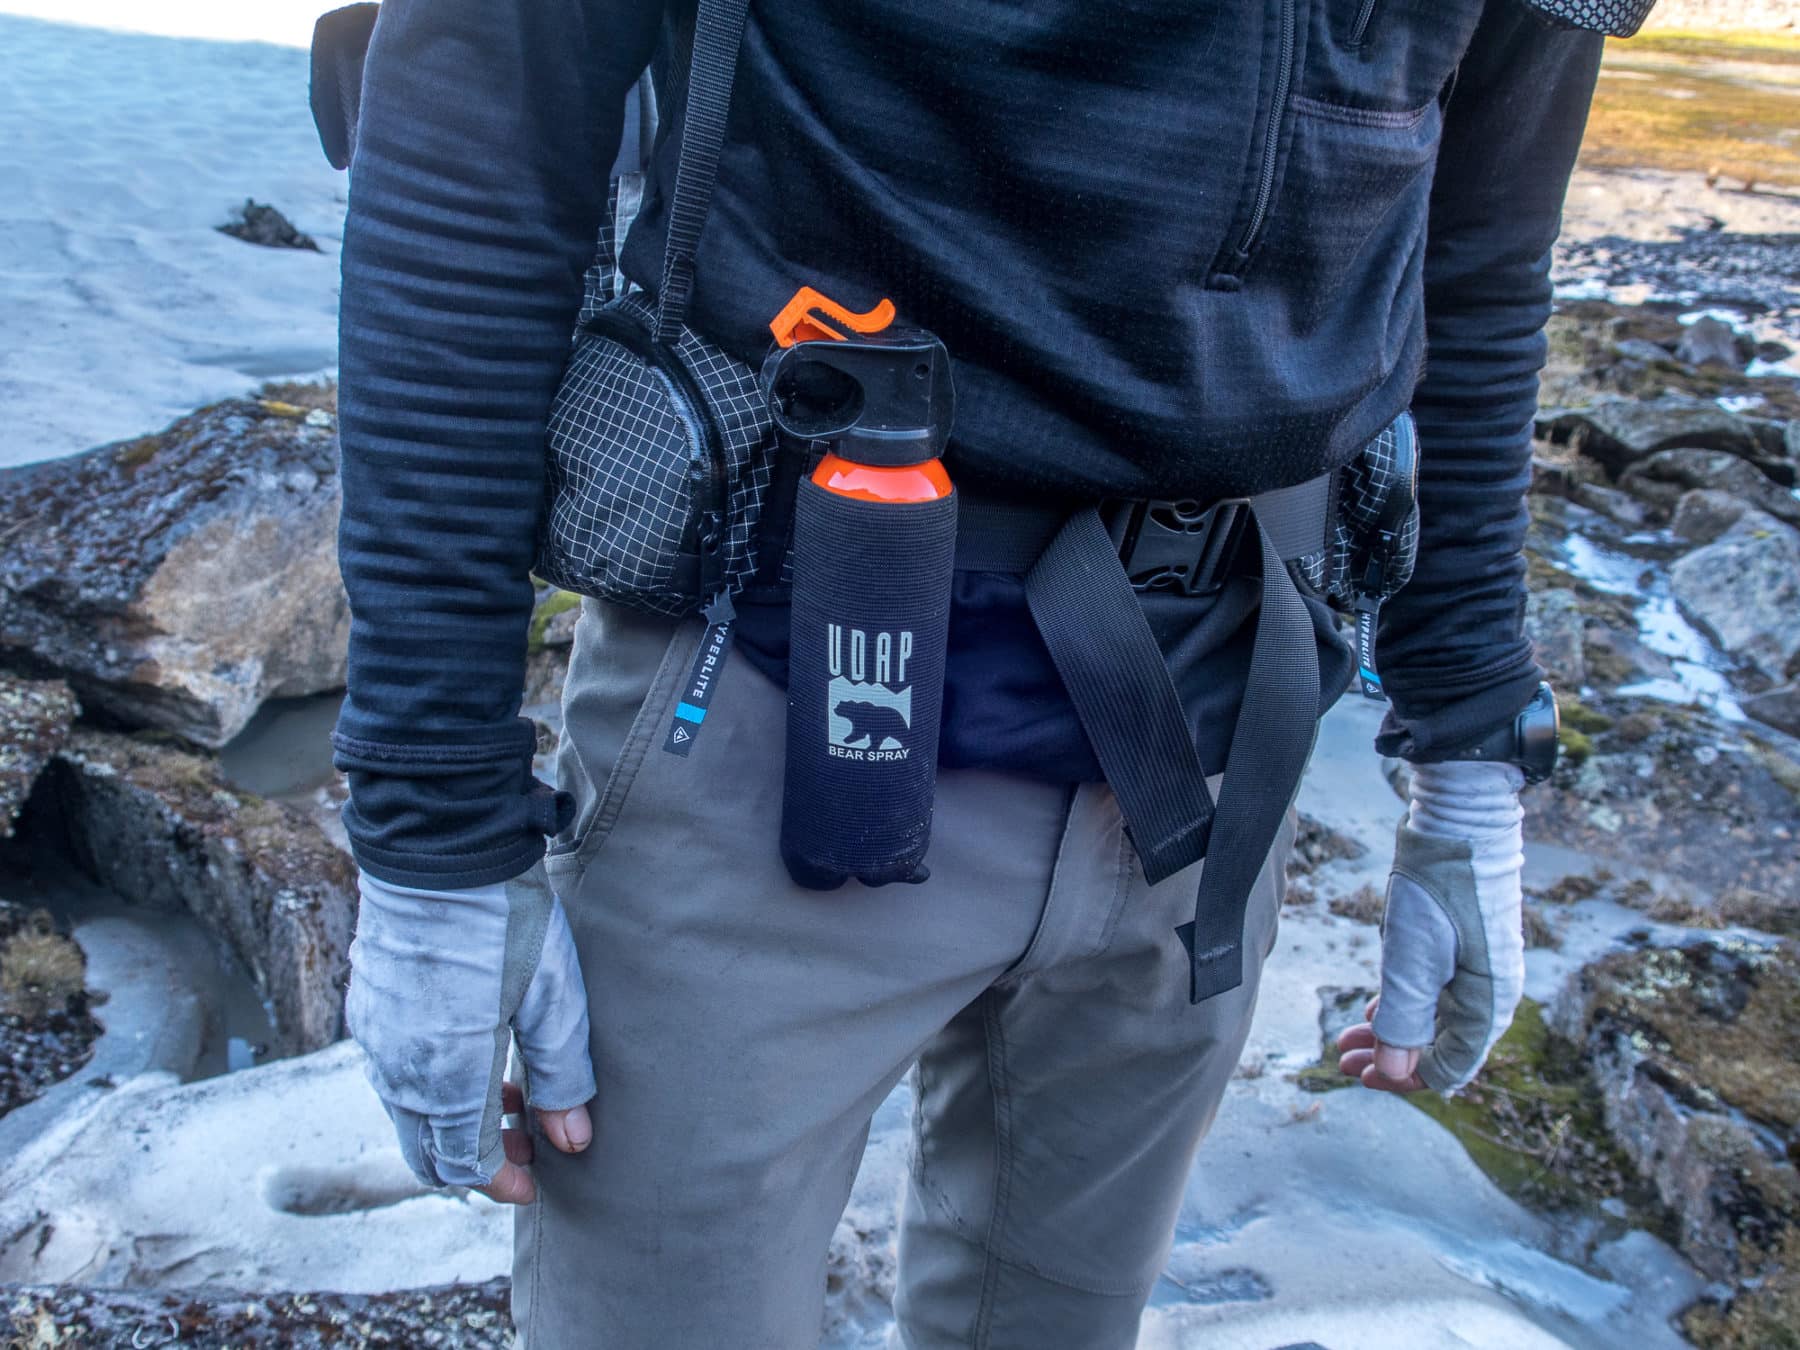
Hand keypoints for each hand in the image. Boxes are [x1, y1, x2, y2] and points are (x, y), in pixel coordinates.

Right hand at [346, 862, 596, 1203]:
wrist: (438, 845)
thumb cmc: (504, 918)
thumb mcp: (553, 997)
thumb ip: (563, 1074)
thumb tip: (573, 1141)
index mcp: (444, 1075)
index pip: (462, 1164)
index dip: (501, 1183)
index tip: (538, 1181)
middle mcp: (398, 1068)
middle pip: (427, 1150)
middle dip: (477, 1162)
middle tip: (529, 1148)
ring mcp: (376, 1037)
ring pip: (410, 1112)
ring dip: (456, 1122)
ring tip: (514, 1097)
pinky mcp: (369, 1007)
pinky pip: (396, 1073)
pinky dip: (434, 1086)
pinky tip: (477, 1055)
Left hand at [1336, 759, 1525, 1093]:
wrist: (1457, 823)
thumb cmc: (1438, 888)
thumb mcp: (1413, 958)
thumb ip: (1404, 1019)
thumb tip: (1395, 1073)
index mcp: (1489, 1003)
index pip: (1449, 1066)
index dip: (1403, 1078)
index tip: (1360, 1075)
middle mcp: (1490, 993)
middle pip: (1439, 1046)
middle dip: (1389, 1057)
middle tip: (1343, 1059)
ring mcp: (1478, 969)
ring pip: (1433, 1020)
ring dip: (1391, 1032)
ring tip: (1347, 1036)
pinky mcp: (1463, 948)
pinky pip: (1435, 993)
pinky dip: (1404, 1005)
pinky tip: (1377, 1008)